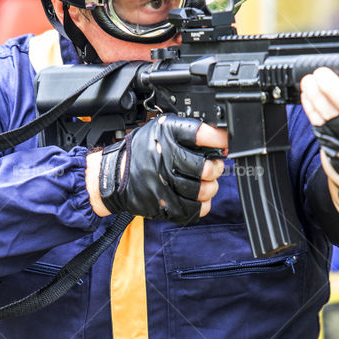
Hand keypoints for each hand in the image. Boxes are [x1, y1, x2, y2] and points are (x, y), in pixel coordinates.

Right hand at [86, 117, 226, 219]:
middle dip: (215, 168)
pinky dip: (201, 205)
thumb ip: (187, 131)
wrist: (114, 175)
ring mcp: (164, 185)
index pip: (200, 133)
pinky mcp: (164, 205)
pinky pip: (194, 209)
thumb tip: (220, 139)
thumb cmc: (141, 151)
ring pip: (202, 191)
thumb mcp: (160, 129)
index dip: (218, 138)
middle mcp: (165, 159)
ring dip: (210, 188)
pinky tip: (197, 197)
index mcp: (166, 135)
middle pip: (204, 167)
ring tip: (206, 183)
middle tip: (214, 167)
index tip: (225, 142)